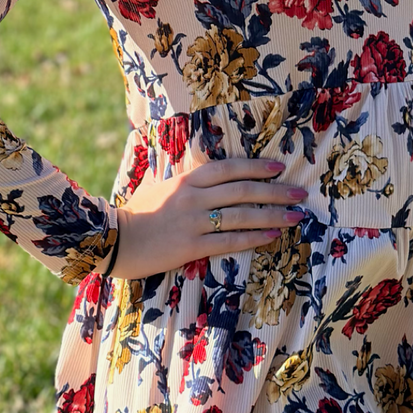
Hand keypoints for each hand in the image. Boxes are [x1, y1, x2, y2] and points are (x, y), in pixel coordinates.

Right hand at [112, 159, 307, 279]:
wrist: (112, 238)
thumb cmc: (135, 212)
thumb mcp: (159, 187)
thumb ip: (185, 183)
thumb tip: (207, 177)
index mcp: (186, 179)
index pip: (229, 168)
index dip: (256, 166)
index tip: (279, 166)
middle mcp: (194, 196)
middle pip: (243, 190)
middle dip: (275, 191)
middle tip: (300, 192)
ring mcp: (194, 221)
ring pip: (242, 215)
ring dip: (272, 216)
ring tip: (295, 217)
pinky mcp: (191, 246)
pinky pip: (229, 240)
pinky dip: (253, 238)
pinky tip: (271, 237)